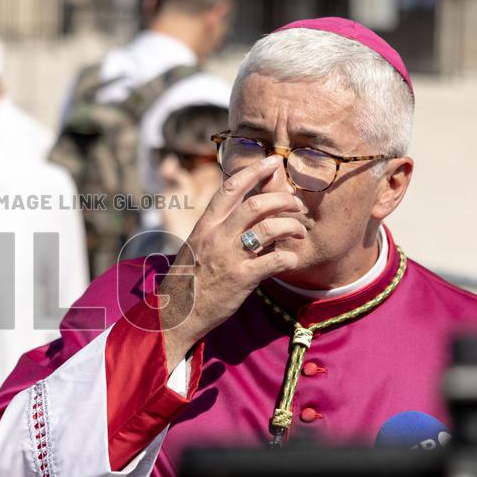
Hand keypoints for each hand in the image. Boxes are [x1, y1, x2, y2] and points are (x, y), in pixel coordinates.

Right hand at [157, 156, 305, 371]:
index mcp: (205, 225)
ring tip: (300, 232)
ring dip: (292, 226)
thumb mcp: (198, 247)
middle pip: (256, 204)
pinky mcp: (241, 279)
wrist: (176, 314)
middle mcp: (216, 237)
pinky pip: (275, 260)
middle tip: (297, 204)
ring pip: (269, 228)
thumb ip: (222, 230)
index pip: (230, 188)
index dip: (254, 171)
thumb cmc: (190, 280)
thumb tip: (254, 218)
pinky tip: (291, 259)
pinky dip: (289, 257)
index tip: (274, 162)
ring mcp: (229, 257)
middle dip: (283, 199)